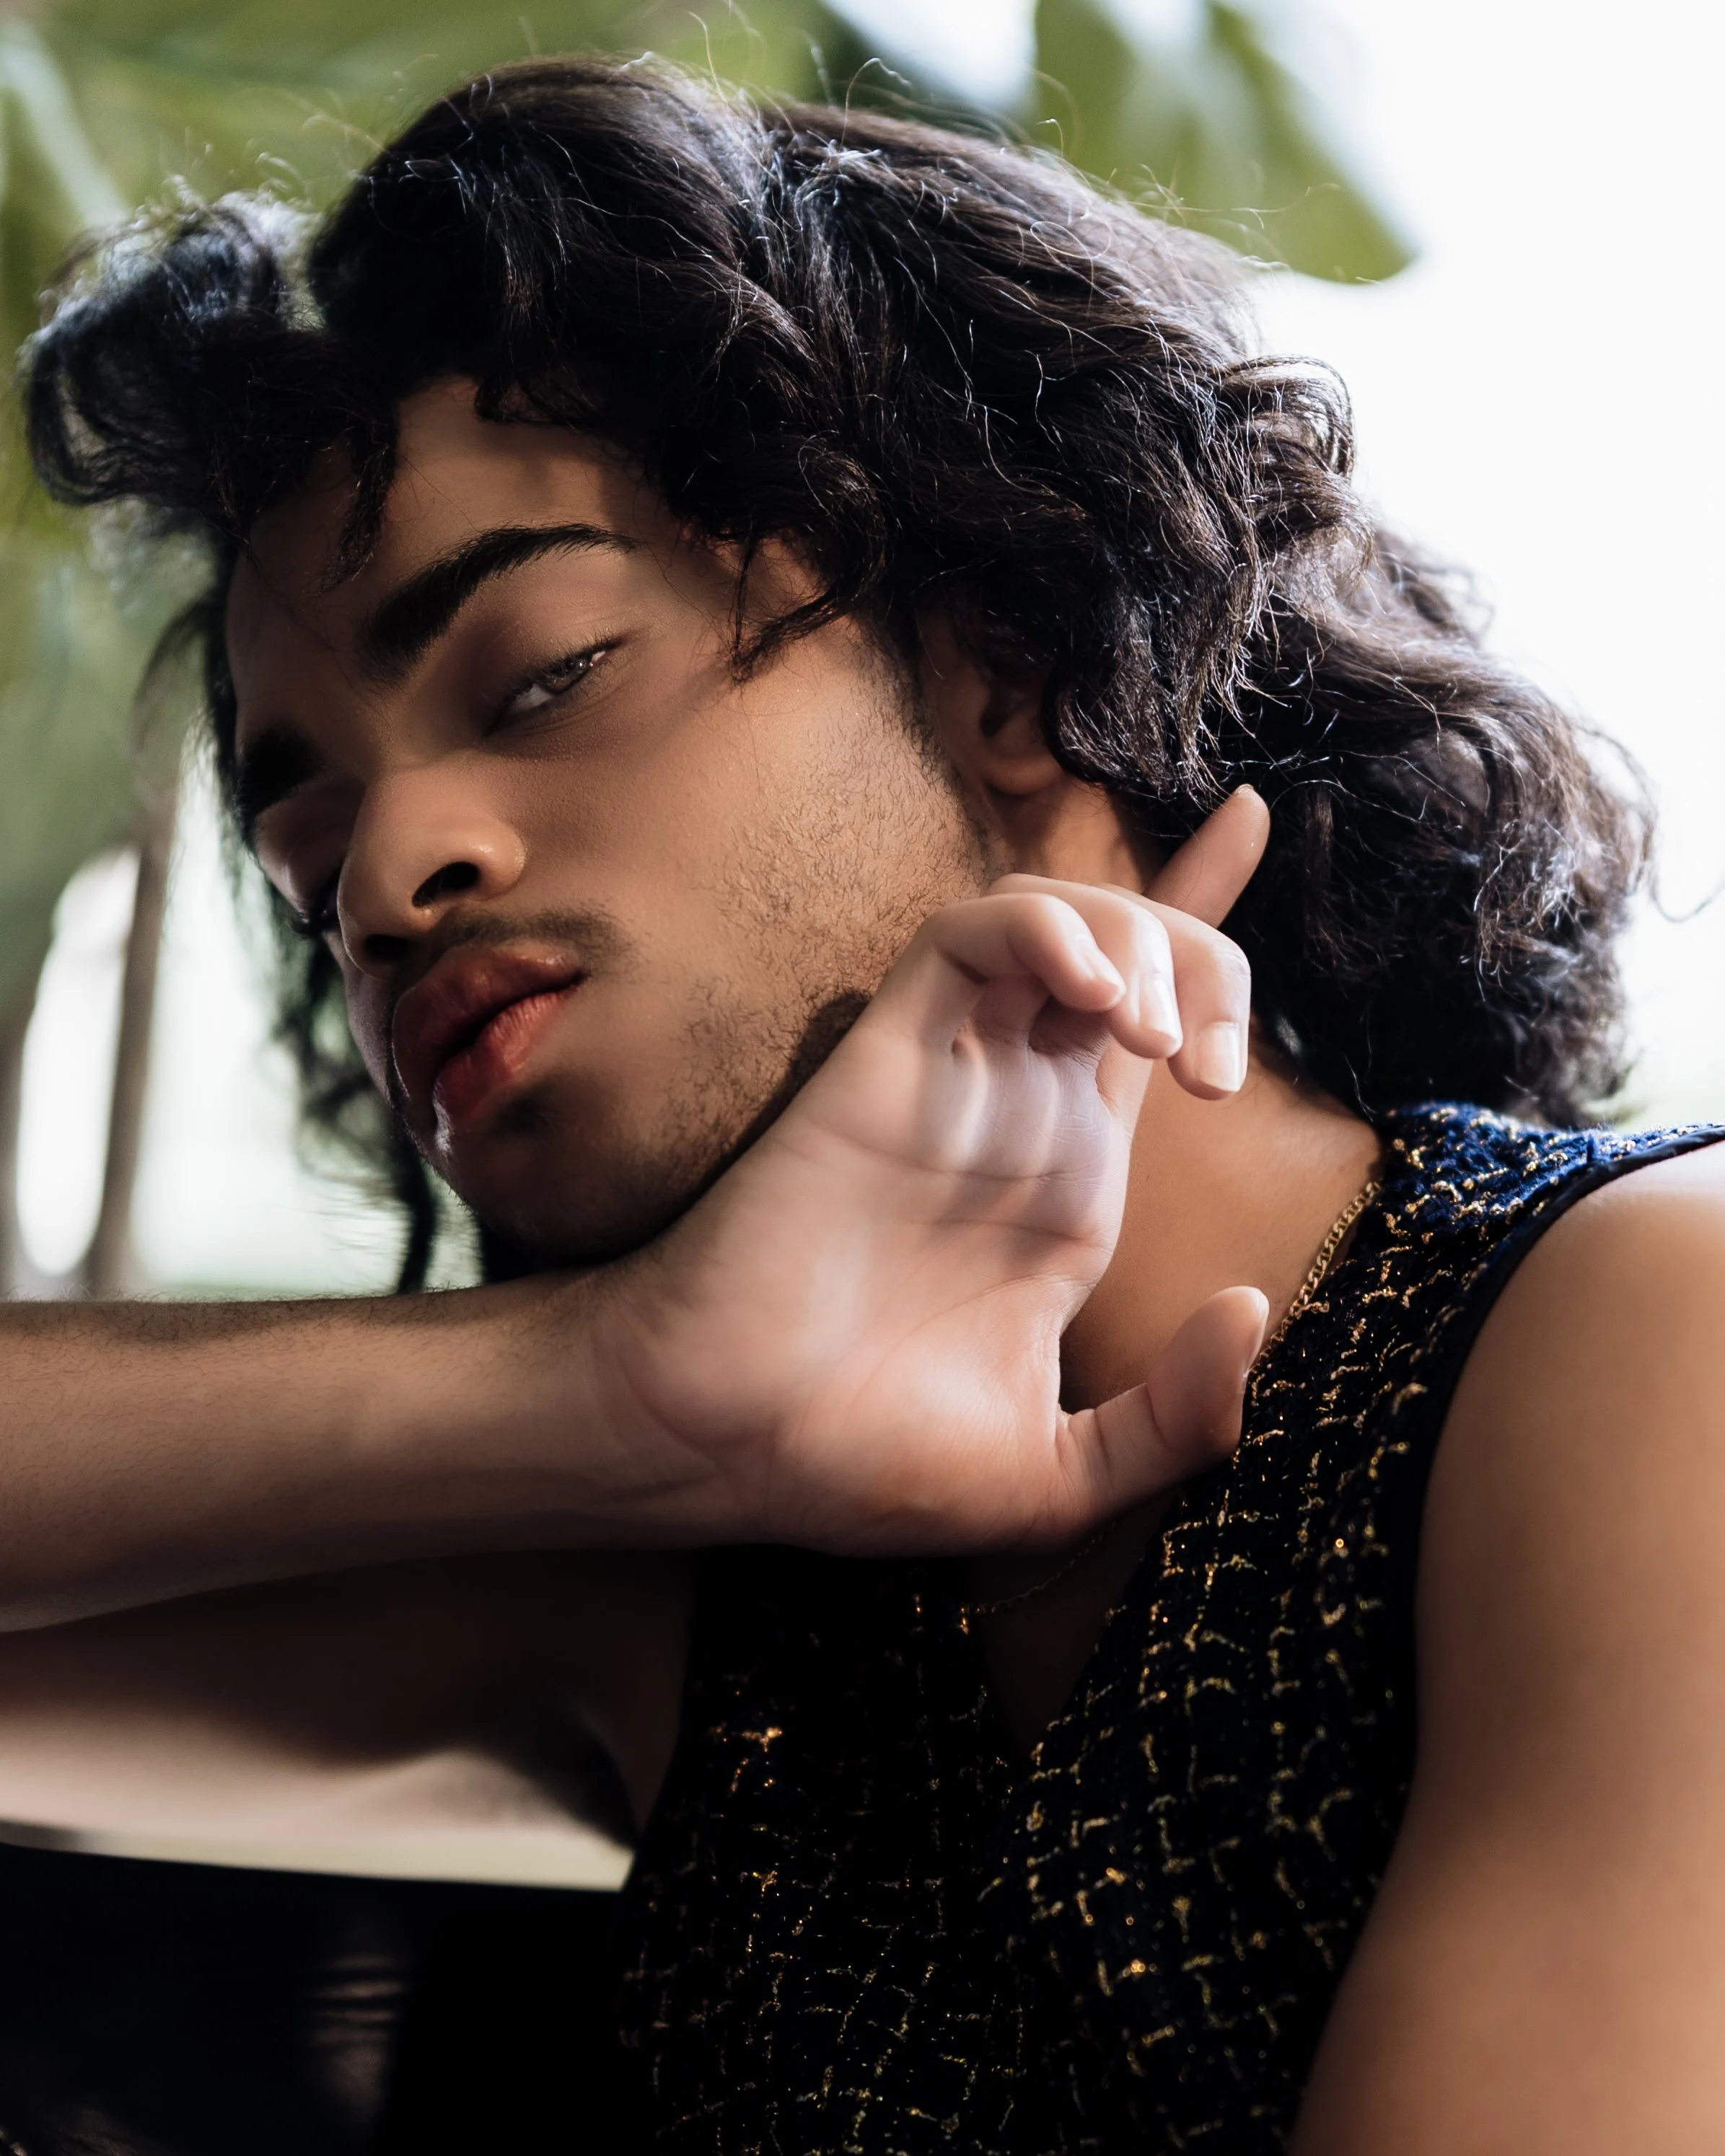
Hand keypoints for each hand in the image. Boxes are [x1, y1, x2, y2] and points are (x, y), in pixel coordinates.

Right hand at [594, 790, 1270, 1554]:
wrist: (729, 1451)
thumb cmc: (866, 1461)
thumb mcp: (1058, 1478)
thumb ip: (1175, 1420)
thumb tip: (1252, 1307)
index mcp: (1068, 1179)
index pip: (1152, 1017)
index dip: (1206, 915)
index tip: (1254, 822)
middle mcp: (1019, 1107)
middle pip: (1135, 945)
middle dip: (1207, 954)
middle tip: (1208, 1066)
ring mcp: (955, 1074)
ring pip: (1059, 914)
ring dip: (1137, 933)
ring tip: (1150, 1032)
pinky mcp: (885, 1055)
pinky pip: (969, 934)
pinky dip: (1042, 928)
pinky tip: (1091, 995)